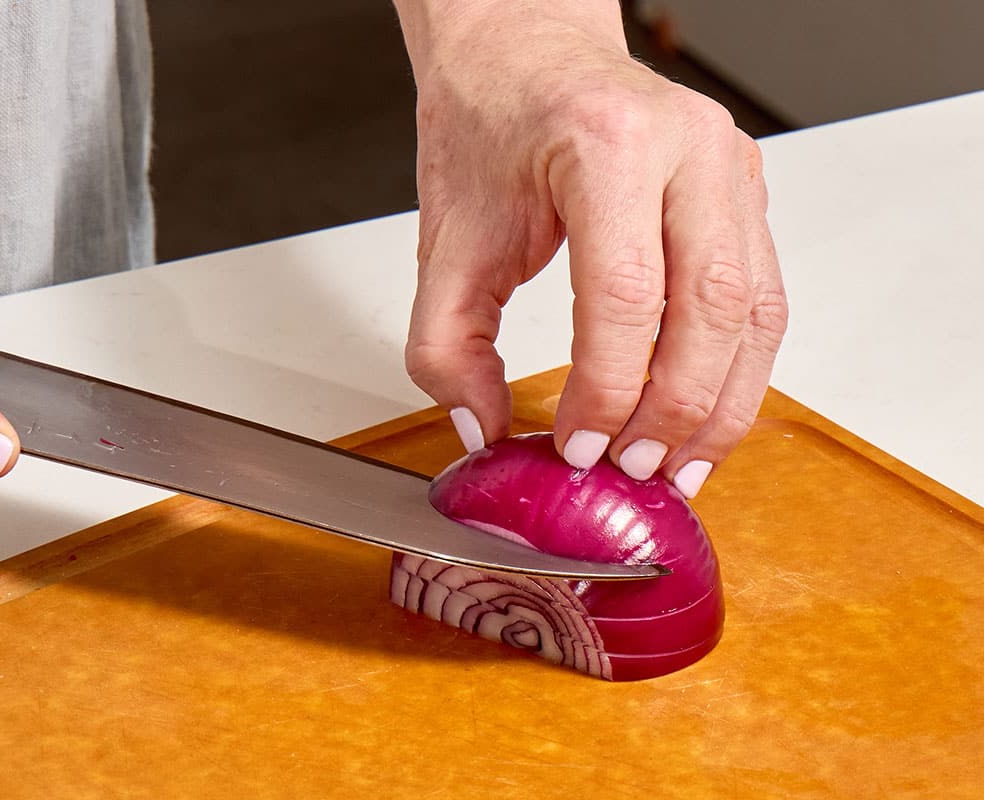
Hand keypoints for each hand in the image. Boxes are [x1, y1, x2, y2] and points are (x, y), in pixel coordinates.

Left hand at [394, 0, 787, 497]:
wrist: (528, 52)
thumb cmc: (491, 122)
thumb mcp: (447, 238)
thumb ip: (447, 346)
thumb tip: (483, 430)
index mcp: (606, 146)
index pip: (625, 294)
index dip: (607, 388)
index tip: (579, 445)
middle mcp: (686, 149)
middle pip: (711, 307)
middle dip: (676, 409)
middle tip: (637, 469)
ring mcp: (729, 166)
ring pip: (756, 310)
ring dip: (722, 403)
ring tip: (682, 465)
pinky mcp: (745, 191)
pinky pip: (762, 296)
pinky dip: (738, 369)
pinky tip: (705, 414)